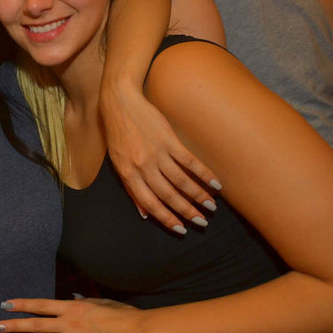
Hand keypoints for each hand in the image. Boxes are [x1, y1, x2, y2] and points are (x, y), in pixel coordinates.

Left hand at [0, 297, 154, 332]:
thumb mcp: (100, 302)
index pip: (40, 305)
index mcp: (72, 307)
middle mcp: (67, 322)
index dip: (21, 305)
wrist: (138, 332)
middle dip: (12, 325)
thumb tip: (71, 298)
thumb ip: (82, 301)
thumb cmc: (122, 313)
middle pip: (34, 323)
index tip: (5, 305)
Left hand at [100, 82, 220, 232]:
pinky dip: (204, 173)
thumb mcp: (117, 163)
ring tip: (211, 206)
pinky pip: (189, 161)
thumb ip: (130, 188)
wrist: (119, 103)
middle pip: (168, 195)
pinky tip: (215, 184)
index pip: (149, 203)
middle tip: (202, 222)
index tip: (181, 229)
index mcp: (127, 174)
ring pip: (181, 181)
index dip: (166, 218)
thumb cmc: (117, 134)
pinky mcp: (168, 139)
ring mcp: (156, 153)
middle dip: (187, 211)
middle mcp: (141, 166)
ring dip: (198, 195)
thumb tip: (143, 213)